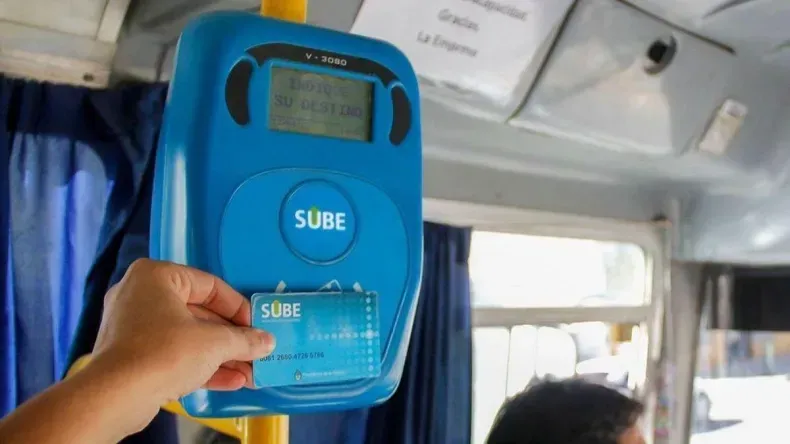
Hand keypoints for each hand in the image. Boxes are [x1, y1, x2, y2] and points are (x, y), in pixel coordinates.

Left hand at [90, 259, 274, 426]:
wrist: (115, 397)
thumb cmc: (165, 353)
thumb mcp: (214, 343)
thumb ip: (244, 340)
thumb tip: (267, 341)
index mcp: (157, 276)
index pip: (209, 285)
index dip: (238, 308)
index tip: (257, 325)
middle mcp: (141, 295)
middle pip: (199, 314)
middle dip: (231, 338)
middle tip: (256, 351)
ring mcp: (133, 327)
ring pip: (187, 337)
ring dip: (220, 356)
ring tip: (250, 372)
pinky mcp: (131, 356)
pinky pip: (172, 354)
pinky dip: (200, 365)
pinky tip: (231, 382)